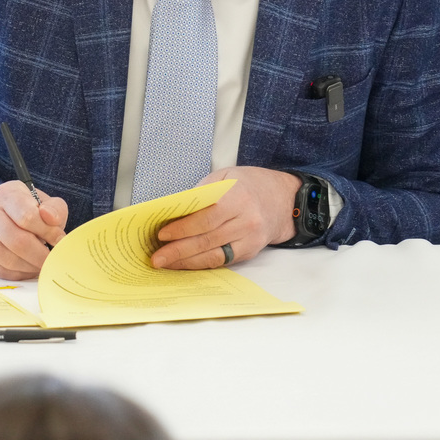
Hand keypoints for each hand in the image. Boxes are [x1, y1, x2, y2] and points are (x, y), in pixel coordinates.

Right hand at [0, 181, 67, 279]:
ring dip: (31, 266)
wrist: (3, 212)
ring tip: (44, 264)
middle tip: (54, 259)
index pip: (27, 217)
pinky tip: (31, 268)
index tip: (60, 239)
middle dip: (40, 254)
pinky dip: (20, 274)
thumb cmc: (29, 208)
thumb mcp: (45, 201)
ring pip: (8, 259)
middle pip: (16, 241)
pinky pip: (0, 270)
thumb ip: (54, 209)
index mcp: (7, 194)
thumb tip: (51, 218)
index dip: (47, 232)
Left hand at [151, 167, 300, 270]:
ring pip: (214, 255)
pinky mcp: (250, 252)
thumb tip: (175, 211)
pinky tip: (186, 263)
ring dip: (187, 262)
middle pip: (207, 239)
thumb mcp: (226, 176)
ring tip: (166, 264)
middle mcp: (246, 221)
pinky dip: (202, 263)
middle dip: (178, 250)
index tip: (162, 234)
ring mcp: (250, 239)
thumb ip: (202, 192)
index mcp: (239, 197)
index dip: (183, 228)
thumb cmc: (250, 184)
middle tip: (157, 257)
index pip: (206, 217)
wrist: (283, 199)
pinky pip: (222, 261)